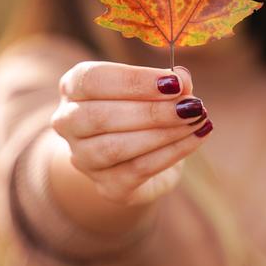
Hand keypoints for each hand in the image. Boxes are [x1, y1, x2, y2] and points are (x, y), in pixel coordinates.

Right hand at [51, 61, 211, 205]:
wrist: (138, 157)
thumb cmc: (142, 109)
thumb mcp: (154, 88)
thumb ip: (168, 81)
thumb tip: (183, 79)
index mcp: (73, 87)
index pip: (92, 80)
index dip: (133, 81)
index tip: (173, 82)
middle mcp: (68, 123)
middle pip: (99, 117)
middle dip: (151, 111)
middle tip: (192, 105)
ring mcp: (83, 159)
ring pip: (115, 148)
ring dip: (163, 133)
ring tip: (197, 119)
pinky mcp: (107, 186)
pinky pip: (138, 170)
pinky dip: (172, 152)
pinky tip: (196, 137)